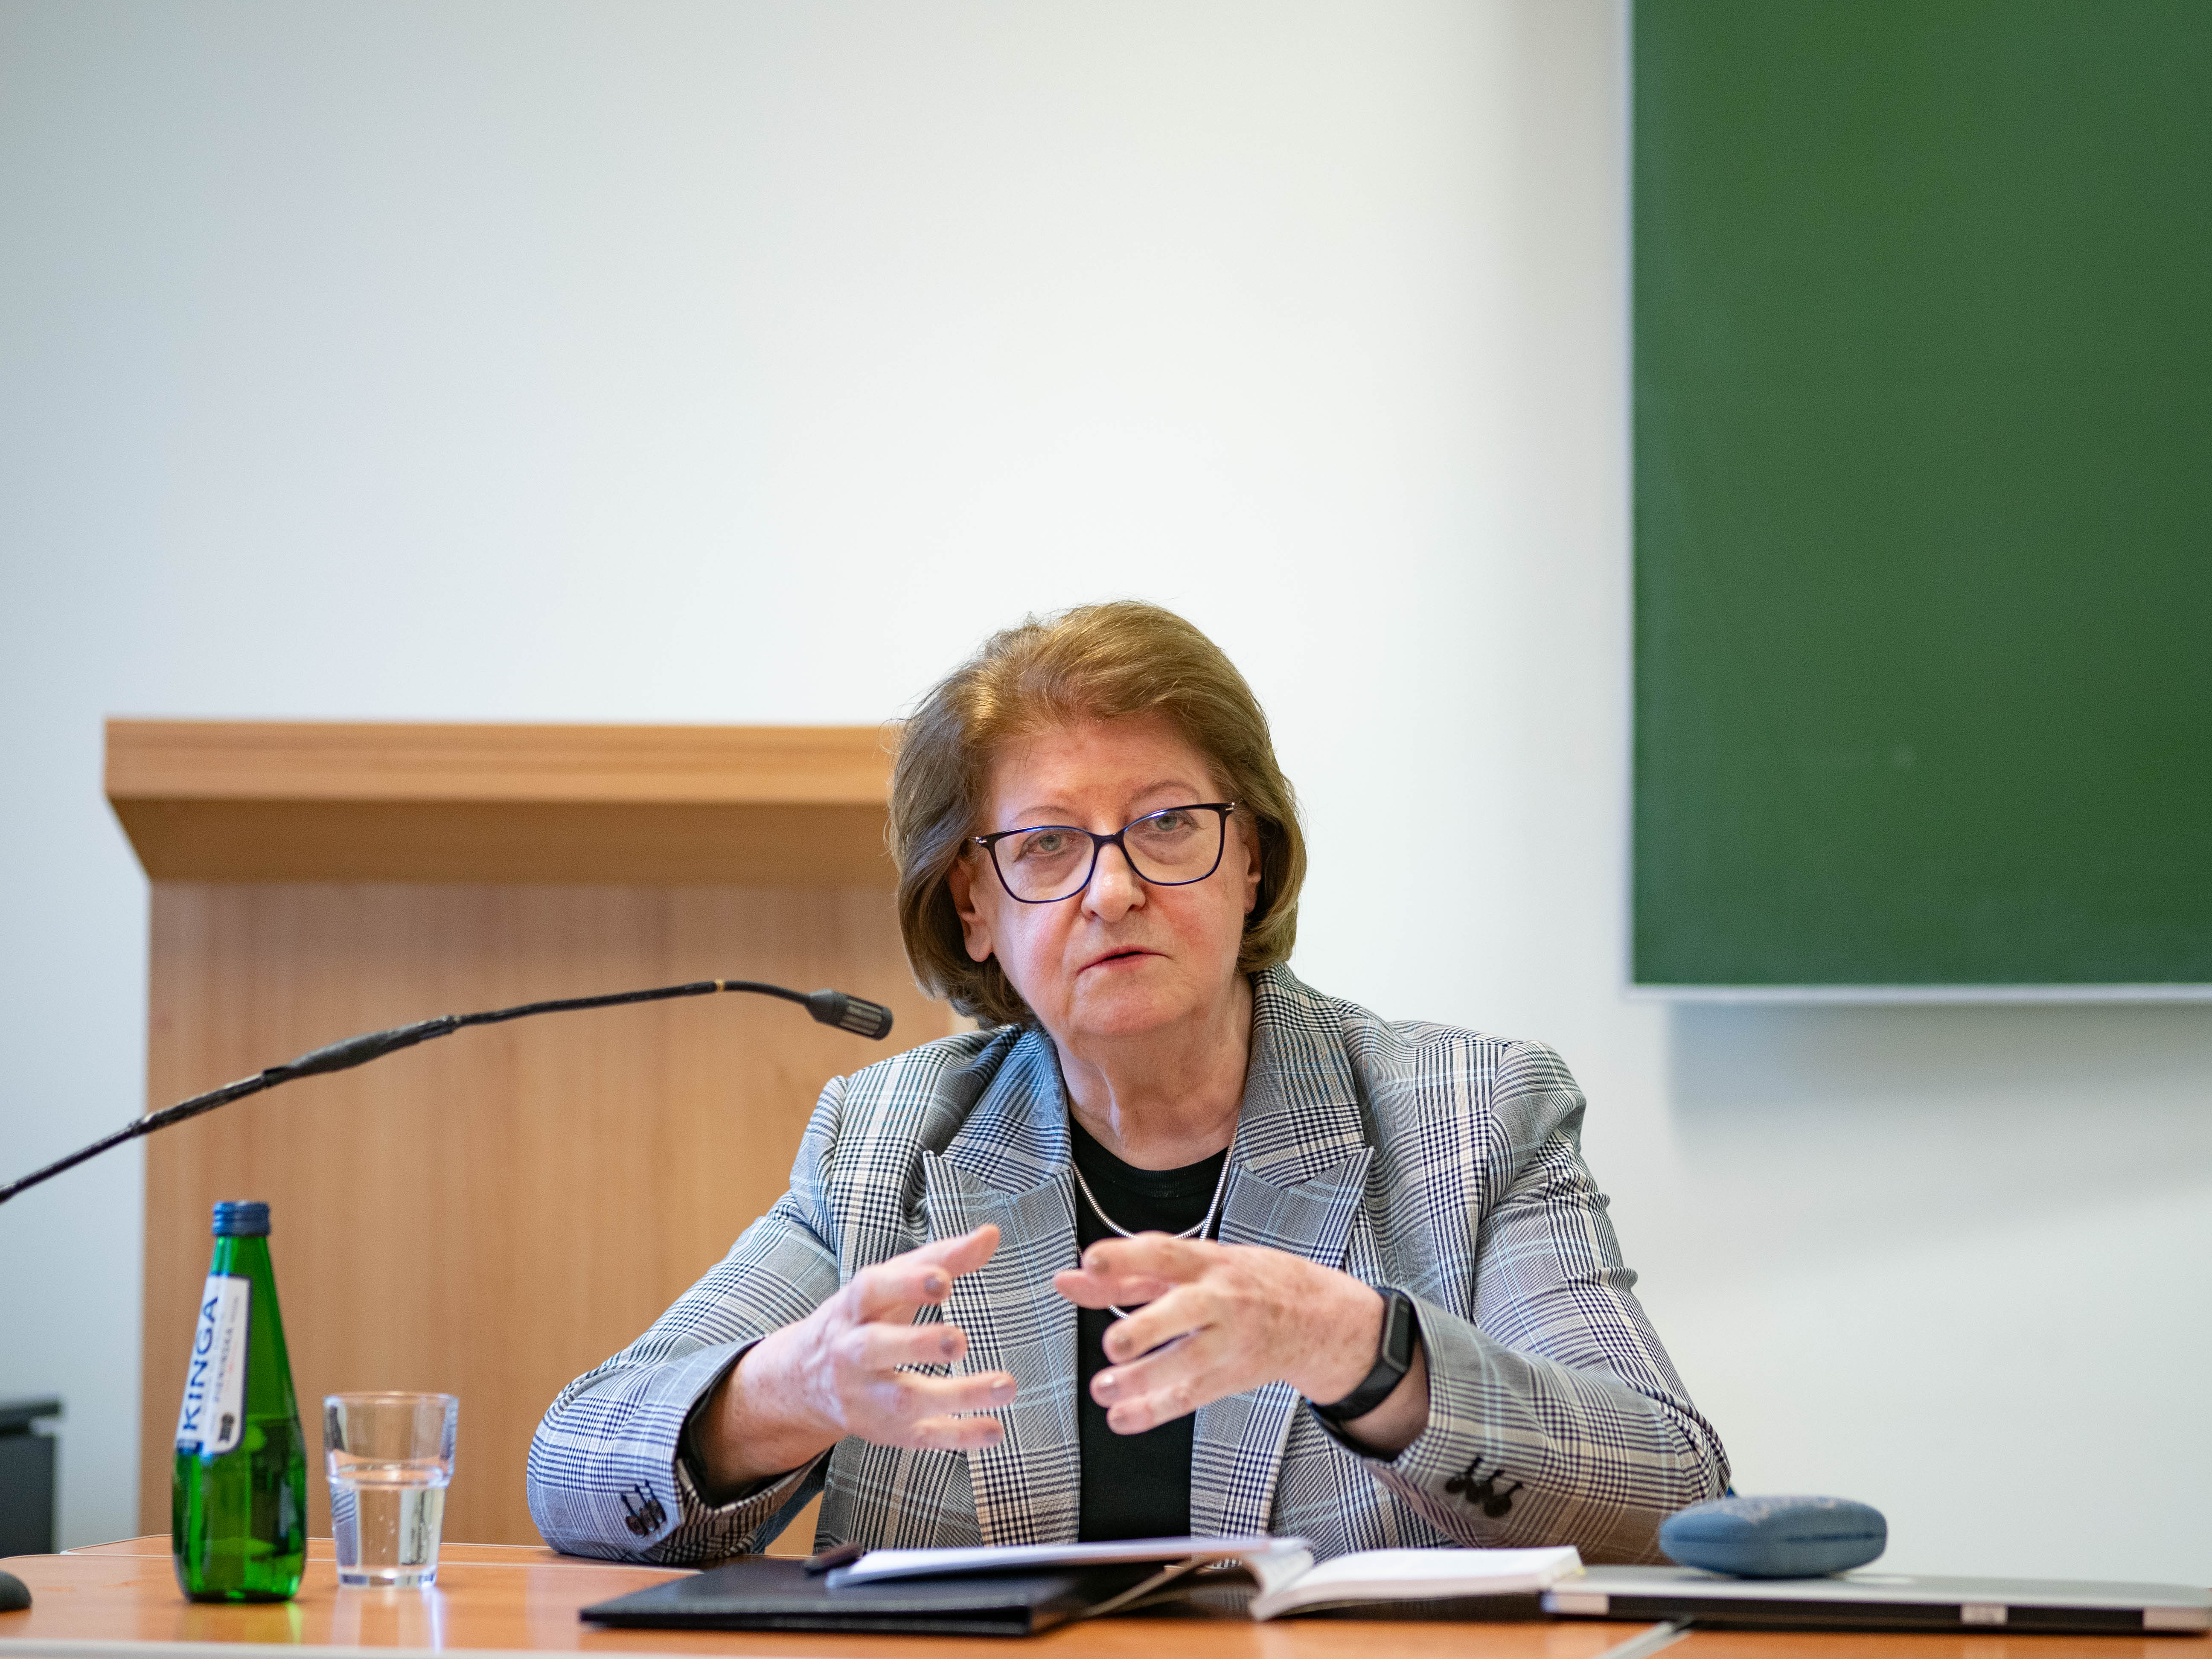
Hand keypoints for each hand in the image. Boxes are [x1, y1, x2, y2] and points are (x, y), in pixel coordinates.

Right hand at [695, 1224, 1015, 1489]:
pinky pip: (921, 1438)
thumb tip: (991, 1234)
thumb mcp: (890, 1284)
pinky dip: (959, 1436)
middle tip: (959, 1339)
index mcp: (853, 1309)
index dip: (905, 1284)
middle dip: (916, 1343)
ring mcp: (866, 1397)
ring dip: (958, 1395)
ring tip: (1006, 1385)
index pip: (871, 1291)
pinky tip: (995, 1430)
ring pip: (904, 1399)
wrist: (804, 1378)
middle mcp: (851, 1353)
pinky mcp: (886, 1431)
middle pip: (876, 1348)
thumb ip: (940, 1258)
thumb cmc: (864, 1317)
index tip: (943, 1279)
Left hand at [1052, 1235, 1427, 1451]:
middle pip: (1185, 1310)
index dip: (1127, 1257)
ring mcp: (1231, 1340)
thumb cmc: (1243, 1282)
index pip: (1165, 1253)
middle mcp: (1221, 1298)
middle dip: (1148, 1328)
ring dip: (1143, 1381)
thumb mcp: (1191, 1265)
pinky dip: (1155, 1410)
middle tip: (1114, 1345)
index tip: (1091, 1262)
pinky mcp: (1233, 1376)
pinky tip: (1123, 1417)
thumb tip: (1067, 1280)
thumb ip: (1126, 1273)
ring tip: (1104, 1389)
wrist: (1317, 1317)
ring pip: (1188, 1363)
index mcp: (1207, 1261)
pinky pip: (1192, 1396)